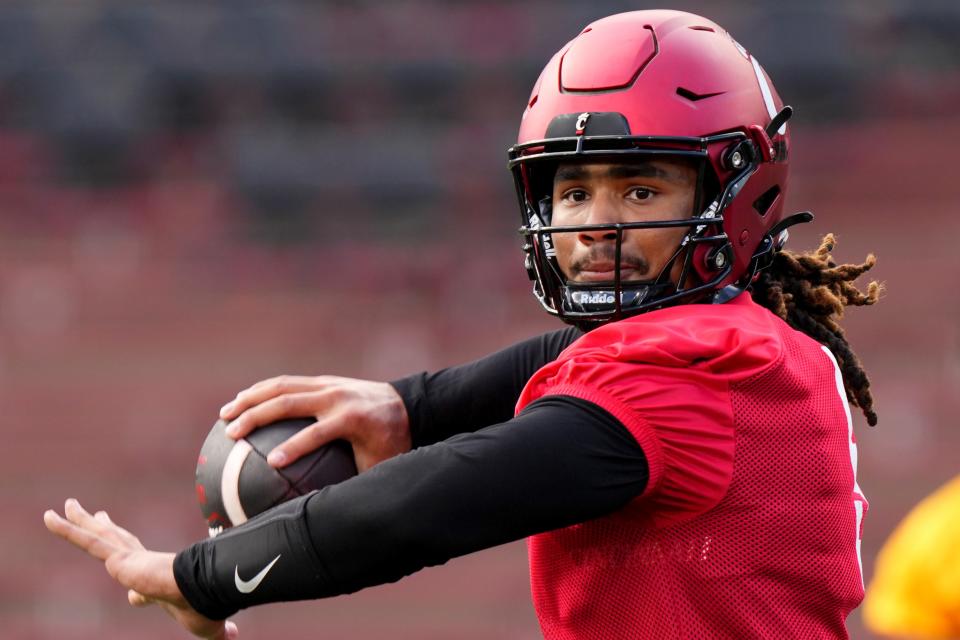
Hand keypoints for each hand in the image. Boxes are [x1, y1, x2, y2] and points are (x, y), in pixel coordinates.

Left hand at [44, 499, 237, 639]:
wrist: (200, 590)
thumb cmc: (203, 607)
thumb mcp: (207, 626)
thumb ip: (220, 632)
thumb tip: (236, 638)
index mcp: (159, 581)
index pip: (142, 582)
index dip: (137, 594)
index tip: (135, 599)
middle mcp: (143, 564)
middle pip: (119, 542)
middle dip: (108, 529)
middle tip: (98, 514)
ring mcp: (129, 559)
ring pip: (99, 537)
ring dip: (80, 521)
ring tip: (66, 505)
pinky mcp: (119, 559)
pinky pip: (87, 542)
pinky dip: (66, 530)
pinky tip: (50, 517)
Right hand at [219, 375, 410, 471]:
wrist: (408, 407)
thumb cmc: (392, 446)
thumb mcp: (380, 469)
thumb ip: (354, 486)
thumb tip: (328, 518)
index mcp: (352, 419)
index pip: (318, 433)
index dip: (294, 447)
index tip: (271, 463)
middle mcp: (337, 396)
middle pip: (290, 402)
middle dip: (258, 416)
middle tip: (231, 434)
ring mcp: (329, 384)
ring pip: (283, 386)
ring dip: (251, 399)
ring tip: (224, 415)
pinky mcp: (323, 381)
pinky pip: (287, 383)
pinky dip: (262, 391)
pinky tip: (241, 404)